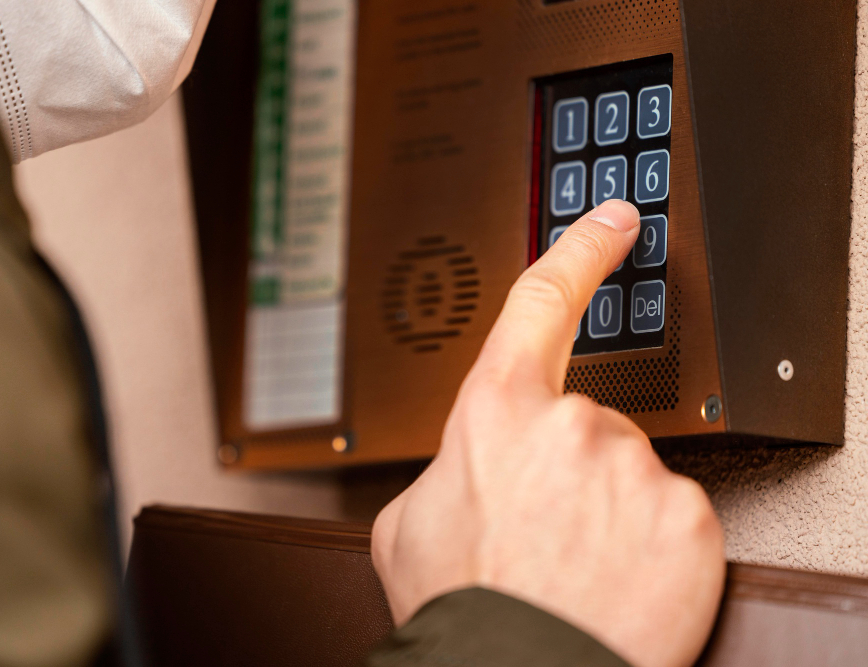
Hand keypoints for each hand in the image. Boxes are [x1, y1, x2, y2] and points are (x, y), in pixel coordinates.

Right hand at [371, 200, 724, 666]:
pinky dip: (649, 544)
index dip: (580, 252)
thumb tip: (463, 468)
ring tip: (571, 563)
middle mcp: (569, 424)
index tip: (613, 221)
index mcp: (497, 411)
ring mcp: (633, 467)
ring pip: (627, 471)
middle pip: (584, 420)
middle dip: (566, 466)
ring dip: (606, 509)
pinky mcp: (687, 517)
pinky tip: (614, 577)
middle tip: (540, 529)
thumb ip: (446, 469)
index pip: (542, 303)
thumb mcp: (406, 523)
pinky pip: (670, 514)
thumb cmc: (459, 604)